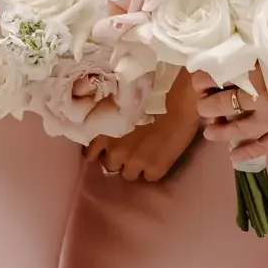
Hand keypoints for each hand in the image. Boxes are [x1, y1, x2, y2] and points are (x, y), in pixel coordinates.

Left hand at [86, 85, 200, 182]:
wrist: (178, 97)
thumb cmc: (148, 89)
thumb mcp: (116, 103)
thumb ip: (106, 119)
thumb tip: (104, 126)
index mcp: (101, 132)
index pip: (90, 154)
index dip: (100, 151)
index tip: (107, 147)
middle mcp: (114, 150)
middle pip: (108, 166)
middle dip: (117, 159)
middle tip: (128, 150)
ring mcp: (134, 162)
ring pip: (127, 175)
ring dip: (133, 167)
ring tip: (144, 155)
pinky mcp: (154, 169)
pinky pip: (149, 178)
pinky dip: (152, 170)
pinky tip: (159, 157)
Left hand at [196, 68, 267, 162]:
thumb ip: (265, 60)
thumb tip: (245, 61)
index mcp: (260, 73)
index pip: (221, 76)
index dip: (204, 79)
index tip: (197, 79)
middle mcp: (261, 98)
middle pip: (223, 104)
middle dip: (208, 106)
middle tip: (202, 105)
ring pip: (237, 128)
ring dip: (220, 130)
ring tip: (209, 132)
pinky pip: (262, 148)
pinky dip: (246, 152)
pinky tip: (232, 156)